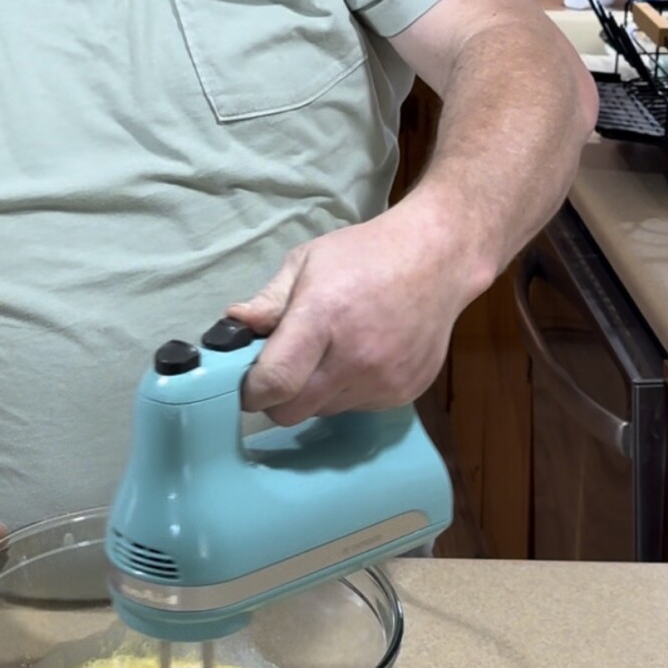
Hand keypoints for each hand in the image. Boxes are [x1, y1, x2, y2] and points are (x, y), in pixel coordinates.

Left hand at [228, 201, 472, 425]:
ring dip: (313, 394)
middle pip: (293, 412)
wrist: (436, 261)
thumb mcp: (307, 262)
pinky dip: (346, 392)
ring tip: (328, 354)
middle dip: (276, 399)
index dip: (251, 391)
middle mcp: (355, 358)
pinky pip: (356, 408)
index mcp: (323, 318)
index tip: (246, 382)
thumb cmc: (365, 255)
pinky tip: (358, 358)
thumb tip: (231, 326)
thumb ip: (268, 301)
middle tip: (280, 371)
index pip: (275, 382)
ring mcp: (383, 381)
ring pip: (323, 412)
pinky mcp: (403, 394)